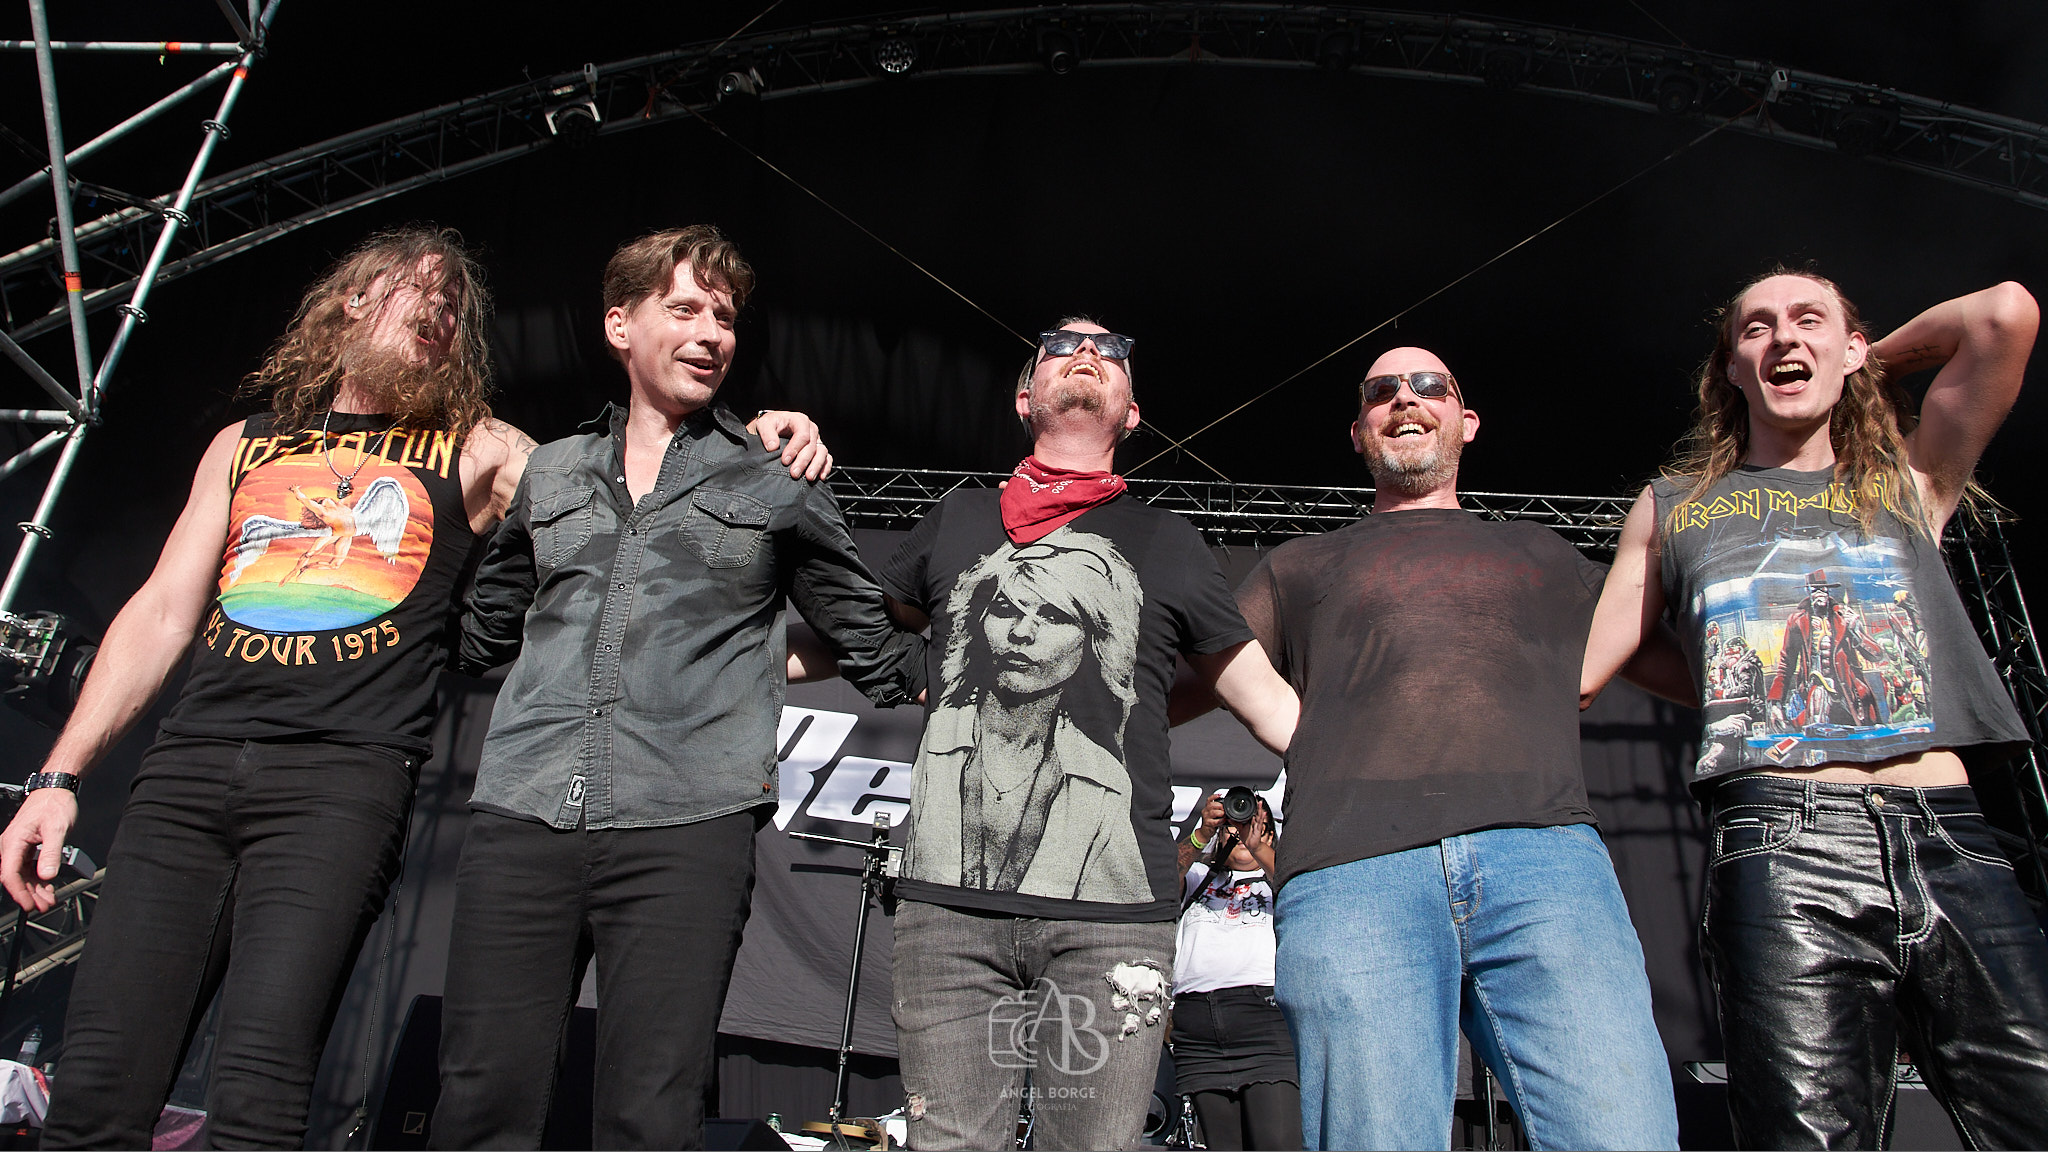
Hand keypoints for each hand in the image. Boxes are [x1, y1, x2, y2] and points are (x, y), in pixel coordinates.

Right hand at [0, 788, 77, 912]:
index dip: (18, 892)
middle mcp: (12, 846)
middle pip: (17, 878)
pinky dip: (40, 880)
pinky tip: (48, 888)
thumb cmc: (54, 804)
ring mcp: (20, 848)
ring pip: (24, 875)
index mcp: (13, 841)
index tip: (28, 905)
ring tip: (48, 901)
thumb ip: (51, 852)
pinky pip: (31, 868)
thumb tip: (46, 874)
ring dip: (35, 889)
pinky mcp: (29, 848)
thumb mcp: (57, 829)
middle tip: (43, 906)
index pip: (10, 873)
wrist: (57, 790)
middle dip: (29, 894)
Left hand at [747, 410, 834, 481]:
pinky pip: (827, 459)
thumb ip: (767, 433)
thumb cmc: (770, 425)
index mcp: (800, 420)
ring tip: (808, 477)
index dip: (794, 449)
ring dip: (816, 466)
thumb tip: (773, 447)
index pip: (802, 435)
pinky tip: (820, 477)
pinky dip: (825, 468)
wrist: (772, 429)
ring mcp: (816, 440)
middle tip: (794, 473)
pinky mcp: (818, 450)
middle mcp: (811, 430)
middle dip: (803, 461)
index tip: (785, 461)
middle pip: (812, 446)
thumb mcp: (764, 424)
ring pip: (822, 452)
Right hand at [1192, 792, 1225, 842]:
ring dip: (1220, 813)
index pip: (1209, 800)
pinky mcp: (1208, 823)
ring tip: (1224, 815)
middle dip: (1220, 806)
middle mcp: (1205, 811)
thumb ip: (1218, 810)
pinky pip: (1215, 821)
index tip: (1220, 795)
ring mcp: (1206, 817)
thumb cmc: (1211, 822)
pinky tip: (1223, 820)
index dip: (1214, 796)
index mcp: (1207, 808)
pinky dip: (1220, 820)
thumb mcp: (1214, 815)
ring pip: (1213, 812)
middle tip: (1224, 809)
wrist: (1205, 832)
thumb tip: (1226, 807)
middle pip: (1211, 805)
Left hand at [1235, 804, 1272, 853]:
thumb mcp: (1240, 829)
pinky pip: (1259, 824)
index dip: (1253, 806)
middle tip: (1257, 799)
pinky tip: (1262, 814)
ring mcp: (1257, 826)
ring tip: (1260, 803)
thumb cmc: (1248, 838)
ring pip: (1259, 816)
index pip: (1252, 812)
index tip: (1252, 800)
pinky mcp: (1258, 830)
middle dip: (1257, 806)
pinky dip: (1261, 819)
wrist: (1252, 846)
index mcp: (1250, 822)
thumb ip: (1236, 823)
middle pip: (1256, 812)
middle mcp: (1254, 823)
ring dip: (1260, 810)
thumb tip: (1230, 819)